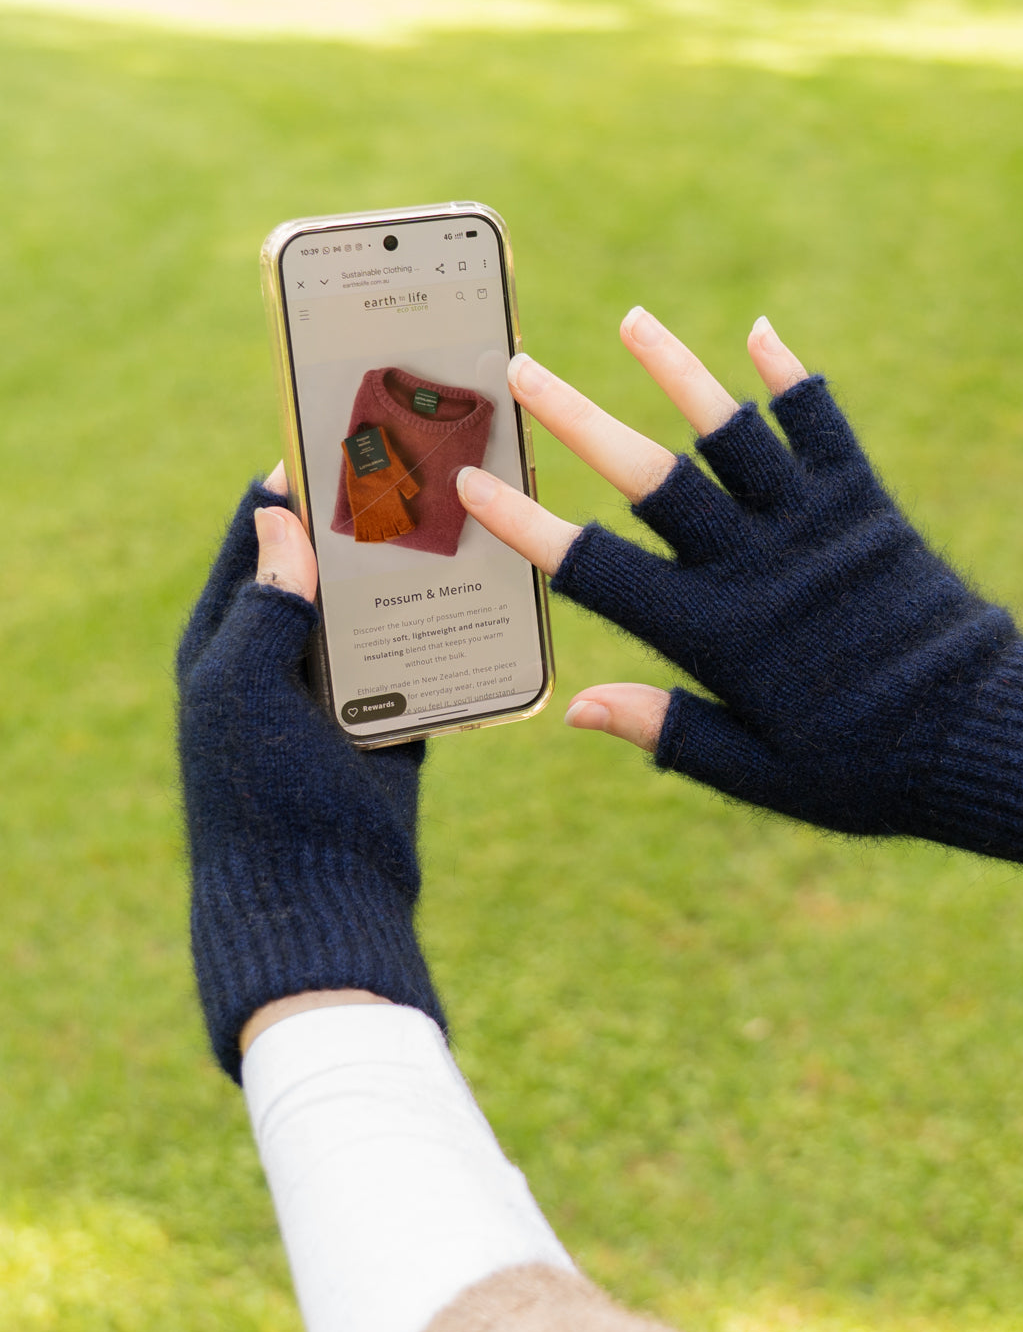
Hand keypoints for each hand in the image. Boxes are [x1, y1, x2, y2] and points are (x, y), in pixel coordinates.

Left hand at [177, 467, 443, 1082]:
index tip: (344, 428)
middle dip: (368, 516)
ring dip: (413, 568)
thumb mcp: (244, 692)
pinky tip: (485, 590)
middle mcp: (279, 654)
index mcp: (228, 637)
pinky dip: (442, 627)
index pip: (257, 534)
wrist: (319, 903)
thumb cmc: (262, 796)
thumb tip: (278, 516)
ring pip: (377, 606)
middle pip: (326, 562)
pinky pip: (416, 658)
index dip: (295, 480)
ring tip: (464, 511)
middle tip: (425, 461)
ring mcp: (336, 689)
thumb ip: (264, 606)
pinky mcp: (389, 722)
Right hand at [457, 310, 1022, 871]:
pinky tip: (761, 337)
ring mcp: (811, 527)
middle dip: (575, 419)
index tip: (471, 483)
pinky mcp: (867, 508)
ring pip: (729, 434)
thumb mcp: (760, 774)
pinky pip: (824, 429)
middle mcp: (753, 565)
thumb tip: (577, 707)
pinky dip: (792, 382)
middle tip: (521, 370)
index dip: (525, 523)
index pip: (594, 566)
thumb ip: (668, 733)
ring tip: (631, 321)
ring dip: (677, 372)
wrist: (984, 735)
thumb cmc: (868, 768)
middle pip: (646, 477)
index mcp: (713, 633)